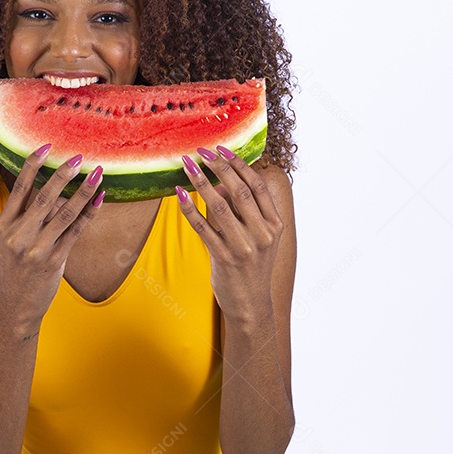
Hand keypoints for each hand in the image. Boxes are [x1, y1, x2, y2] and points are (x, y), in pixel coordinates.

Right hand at [0, 145, 104, 324]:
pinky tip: (99, 200)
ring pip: (64, 213)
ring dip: (83, 191)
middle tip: (78, 157)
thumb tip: (54, 190)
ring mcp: (35, 249)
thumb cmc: (16, 269)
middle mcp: (17, 236)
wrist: (16, 306)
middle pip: (44, 197)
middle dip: (62, 174)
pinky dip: (89, 213)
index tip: (46, 146)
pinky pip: (75, 232)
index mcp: (3, 226)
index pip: (19, 189)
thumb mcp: (10, 241)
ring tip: (96, 174)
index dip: (32, 166)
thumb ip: (25, 217)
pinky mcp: (53, 261)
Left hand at [175, 146, 284, 314]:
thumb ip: (242, 211)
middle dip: (219, 167)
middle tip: (201, 152)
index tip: (222, 149)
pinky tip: (179, 195)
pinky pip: (203, 228)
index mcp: (274, 224)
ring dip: (200, 182)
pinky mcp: (224, 258)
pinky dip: (189, 209)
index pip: (257, 186)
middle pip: (239, 191)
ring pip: (219, 206)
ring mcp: (243, 246)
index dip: (239, 165)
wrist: (251, 304)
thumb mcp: (257, 238)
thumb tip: (217, 185)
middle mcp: (262, 233)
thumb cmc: (252, 266)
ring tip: (187, 166)